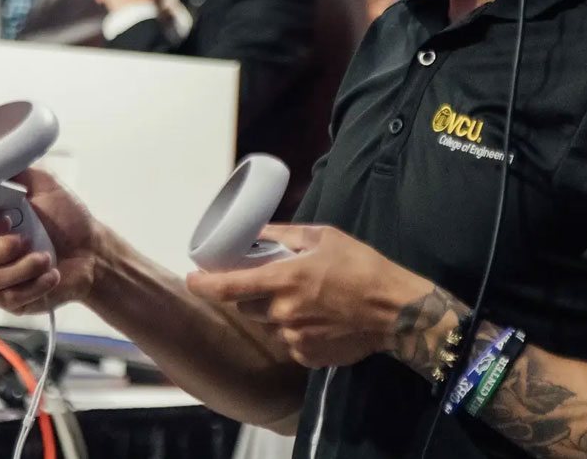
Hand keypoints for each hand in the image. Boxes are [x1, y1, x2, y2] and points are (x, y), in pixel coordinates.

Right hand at [0, 168, 100, 314]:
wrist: (93, 251)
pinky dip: (34, 285)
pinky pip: (8, 298)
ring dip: (22, 267)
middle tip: (24, 239)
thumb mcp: (44, 185)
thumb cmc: (67, 218)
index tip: (2, 218)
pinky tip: (51, 274)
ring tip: (46, 257)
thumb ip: (12, 170)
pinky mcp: (12, 299)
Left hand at [185, 225, 430, 367]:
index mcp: (283, 280)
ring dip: (277, 313)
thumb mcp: (324, 237)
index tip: (191, 279)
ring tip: (307, 300)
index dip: (203, 284)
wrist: (395, 310)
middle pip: (247, 306)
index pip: (228, 287)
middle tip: (275, 282)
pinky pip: (289, 342)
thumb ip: (286, 234)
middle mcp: (282, 313)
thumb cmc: (361, 267)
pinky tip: (320, 320)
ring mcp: (294, 338)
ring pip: (269, 325)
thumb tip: (259, 230)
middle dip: (252, 294)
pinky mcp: (307, 356)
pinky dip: (296, 331)